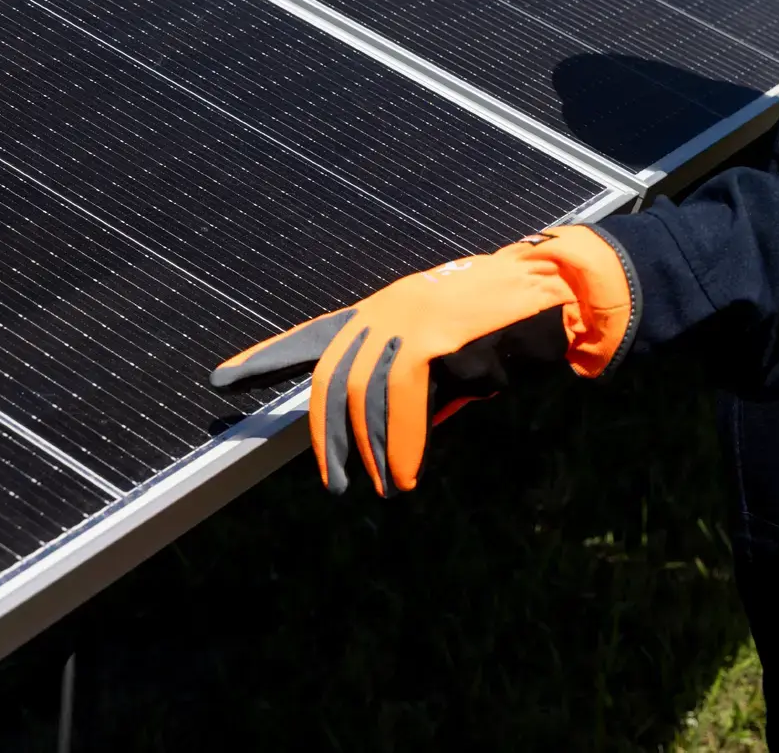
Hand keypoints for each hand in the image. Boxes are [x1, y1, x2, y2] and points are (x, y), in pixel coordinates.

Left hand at [210, 227, 633, 495]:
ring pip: (366, 396)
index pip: (313, 338)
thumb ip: (415, 387)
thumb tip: (388, 437)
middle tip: (337, 483)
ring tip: (386, 487)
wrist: (558, 292)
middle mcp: (387, 309)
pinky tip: (409, 473)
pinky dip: (407, 443)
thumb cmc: (510, 331)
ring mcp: (409, 317)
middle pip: (334, 381)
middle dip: (332, 438)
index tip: (220, 380)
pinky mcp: (434, 333)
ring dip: (375, 451)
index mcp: (384, 312)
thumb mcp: (451, 361)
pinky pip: (407, 401)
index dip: (265, 359)